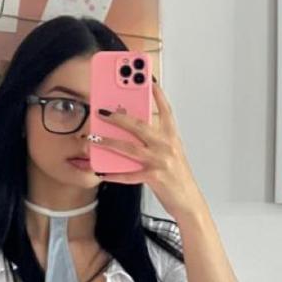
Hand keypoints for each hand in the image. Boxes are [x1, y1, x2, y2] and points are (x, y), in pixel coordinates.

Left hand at [90, 79, 204, 219]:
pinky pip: (128, 174)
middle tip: (102, 111)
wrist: (188, 201)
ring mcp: (160, 161)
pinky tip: (102, 171)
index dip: (157, 94)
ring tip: (93, 138)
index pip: (165, 110)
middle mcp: (167, 146)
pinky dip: (114, 173)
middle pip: (139, 126)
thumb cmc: (178, 176)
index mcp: (172, 137)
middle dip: (118, 117)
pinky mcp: (154, 177)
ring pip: (129, 148)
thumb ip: (155, 140)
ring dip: (109, 142)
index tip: (147, 80)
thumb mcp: (171, 152)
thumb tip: (132, 129)